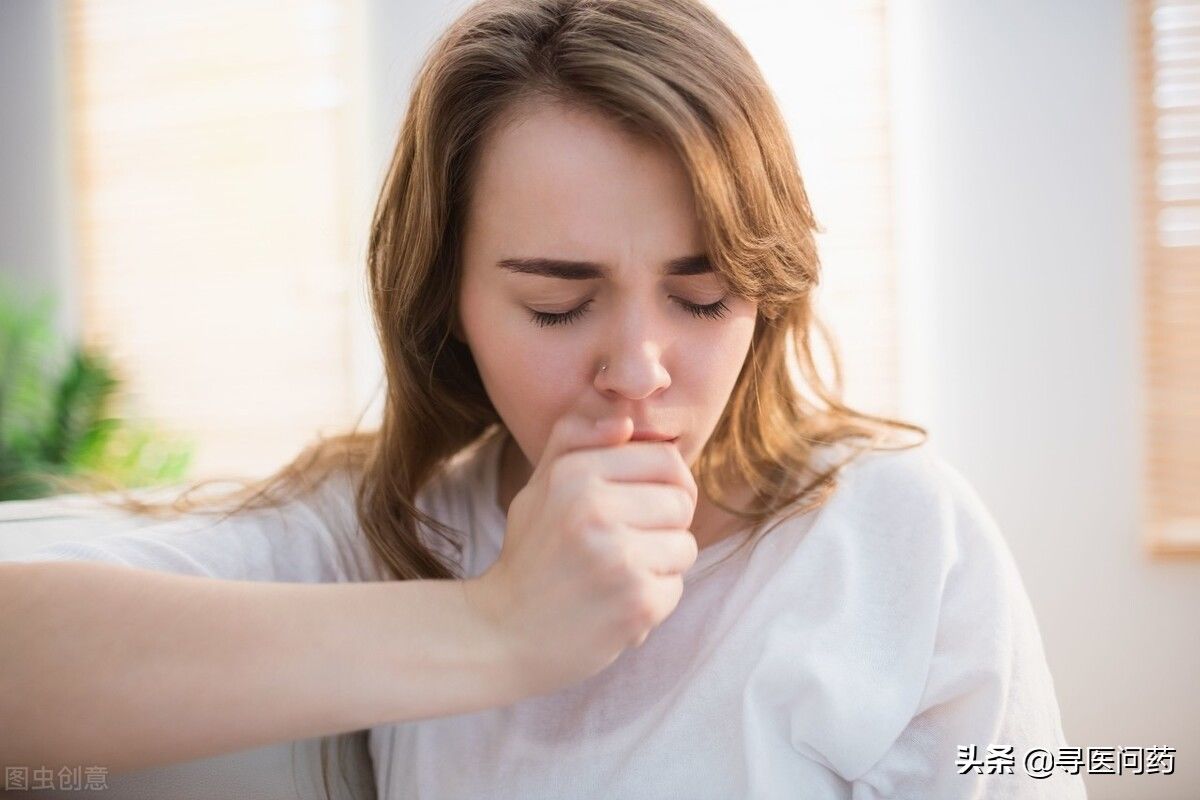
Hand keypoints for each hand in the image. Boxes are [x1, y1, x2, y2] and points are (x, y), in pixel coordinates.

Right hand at [462, 396, 698, 698]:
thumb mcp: (540, 488)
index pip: (666, 460)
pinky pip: (676, 588)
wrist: (501, 636)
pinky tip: (614, 604)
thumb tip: (624, 419)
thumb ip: (575, 440)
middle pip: (682, 501)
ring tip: (617, 576)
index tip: (639, 508)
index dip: (662, 485)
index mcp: (574, 473)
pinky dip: (652, 600)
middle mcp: (595, 509)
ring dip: (660, 565)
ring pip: (686, 545)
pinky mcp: (637, 602)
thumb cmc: (531, 557)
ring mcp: (619, 557)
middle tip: (625, 545)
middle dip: (663, 525)